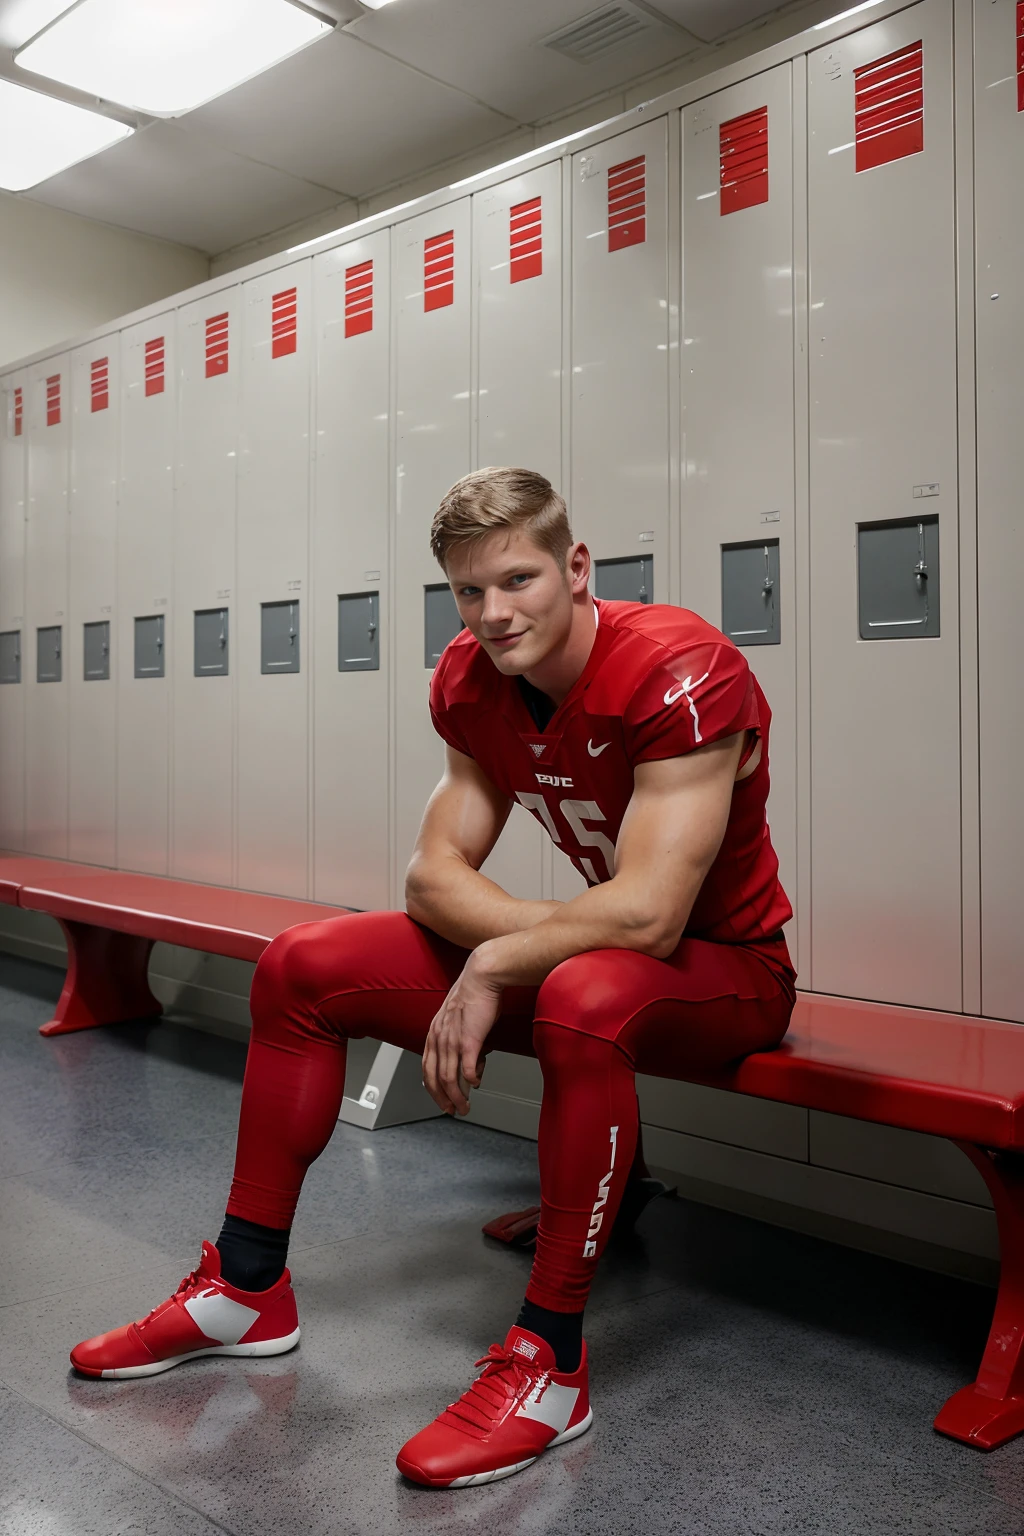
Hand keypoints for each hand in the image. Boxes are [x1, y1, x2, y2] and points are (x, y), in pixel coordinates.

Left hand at [422, 952, 502, 1115]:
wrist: (481, 978)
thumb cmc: (474, 996)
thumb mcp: (458, 1020)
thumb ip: (460, 1041)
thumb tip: (472, 1062)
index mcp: (434, 1033)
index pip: (427, 1068)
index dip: (432, 1088)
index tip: (440, 1099)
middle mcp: (439, 1038)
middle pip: (435, 1078)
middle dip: (442, 1099)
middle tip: (452, 1110)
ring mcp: (453, 1040)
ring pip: (449, 1078)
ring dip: (457, 1097)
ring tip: (464, 1106)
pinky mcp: (470, 1039)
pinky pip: (467, 1067)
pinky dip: (471, 1080)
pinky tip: (475, 1083)